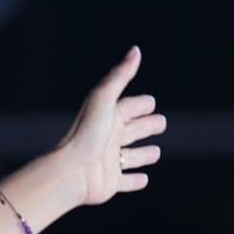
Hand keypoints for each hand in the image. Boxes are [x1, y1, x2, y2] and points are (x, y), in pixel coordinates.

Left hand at [55, 46, 166, 206]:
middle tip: (161, 123)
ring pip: (130, 157)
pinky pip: (125, 182)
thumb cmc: (87, 134)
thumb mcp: (104, 99)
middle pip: (131, 131)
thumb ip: (119, 76)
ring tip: (156, 153)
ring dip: (143, 155)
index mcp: (106, 120)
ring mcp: (108, 163)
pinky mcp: (110, 183)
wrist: (71, 171)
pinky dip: (134, 181)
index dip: (139, 105)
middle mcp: (107, 140)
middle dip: (146, 126)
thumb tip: (136, 50)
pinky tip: (144, 179)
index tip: (151, 102)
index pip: (127, 109)